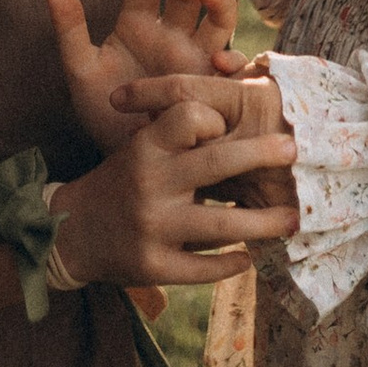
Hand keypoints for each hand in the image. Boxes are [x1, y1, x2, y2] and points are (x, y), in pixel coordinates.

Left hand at [47, 0, 244, 155]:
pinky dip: (234, 59)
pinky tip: (220, 60)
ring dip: (217, 0)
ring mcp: (197, 57)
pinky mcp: (215, 87)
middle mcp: (172, 33)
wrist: (125, 161)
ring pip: (220, 16)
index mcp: (138, 22)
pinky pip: (235, 68)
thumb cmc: (104, 114)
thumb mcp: (82, 72)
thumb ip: (70, 31)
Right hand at [47, 76, 298, 291]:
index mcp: (145, 147)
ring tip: (292, 220)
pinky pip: (205, 269)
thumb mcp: (141, 145)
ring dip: (263, 224)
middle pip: (216, 164)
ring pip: (221, 227)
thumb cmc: (123, 179)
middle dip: (261, 155)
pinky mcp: (153, 267)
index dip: (217, 116)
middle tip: (295, 150)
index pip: (188, 116)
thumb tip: (235, 97)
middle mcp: (149, 184)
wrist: (71, 231)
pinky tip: (249, 257)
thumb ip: (179, 129)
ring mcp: (152, 228)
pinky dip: (232, 263)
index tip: (241, 120)